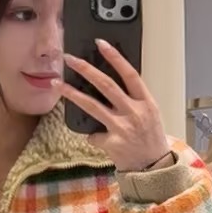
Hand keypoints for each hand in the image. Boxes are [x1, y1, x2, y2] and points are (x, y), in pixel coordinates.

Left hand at [61, 40, 170, 171]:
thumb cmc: (151, 140)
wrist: (154, 168)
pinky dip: (93, 136)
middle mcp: (134, 112)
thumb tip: (111, 84)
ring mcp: (122, 127)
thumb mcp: (150, 115)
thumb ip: (134, 100)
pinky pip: (94, 135)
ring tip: (57, 83)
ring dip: (72, 93)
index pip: (129, 74)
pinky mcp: (112, 143)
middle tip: (70, 58)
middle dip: (85, 69)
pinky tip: (99, 140)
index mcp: (146, 102)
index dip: (115, 57)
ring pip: (92, 105)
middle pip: (106, 85)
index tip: (100, 44)